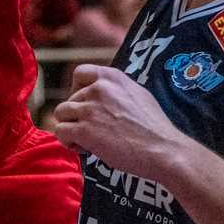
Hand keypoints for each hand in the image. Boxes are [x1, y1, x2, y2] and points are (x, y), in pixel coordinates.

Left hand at [53, 64, 184, 174]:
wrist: (163, 150)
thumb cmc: (154, 128)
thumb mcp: (137, 94)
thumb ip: (116, 90)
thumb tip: (102, 92)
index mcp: (112, 78)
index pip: (80, 73)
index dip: (76, 90)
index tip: (84, 104)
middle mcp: (99, 89)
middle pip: (69, 99)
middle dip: (78, 117)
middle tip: (94, 132)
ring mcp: (90, 109)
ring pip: (61, 114)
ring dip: (70, 128)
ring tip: (87, 141)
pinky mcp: (85, 130)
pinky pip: (61, 131)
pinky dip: (68, 142)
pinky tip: (85, 149)